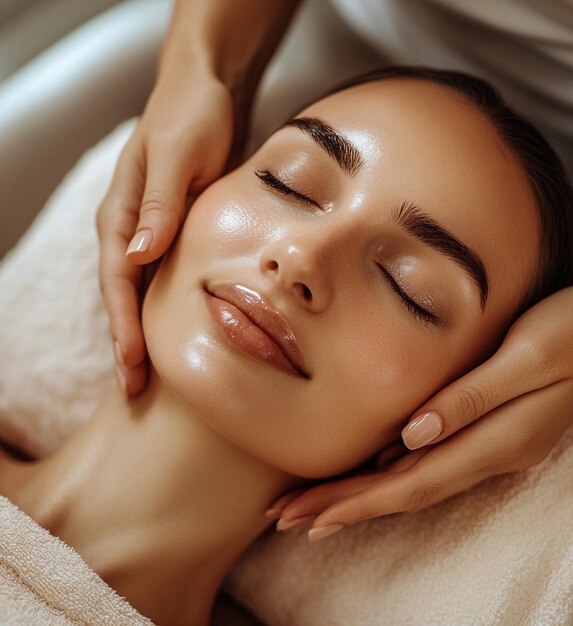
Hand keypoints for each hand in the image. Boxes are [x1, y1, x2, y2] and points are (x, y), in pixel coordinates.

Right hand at [96, 70, 236, 394]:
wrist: (207, 92)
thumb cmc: (192, 117)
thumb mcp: (178, 156)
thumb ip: (160, 205)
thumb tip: (138, 255)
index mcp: (122, 214)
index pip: (118, 281)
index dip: (123, 327)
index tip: (131, 367)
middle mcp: (131, 228)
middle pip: (123, 296)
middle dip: (126, 343)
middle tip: (134, 391)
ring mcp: (153, 231)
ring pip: (142, 293)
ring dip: (144, 333)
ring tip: (150, 375)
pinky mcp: (176, 231)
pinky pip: (165, 279)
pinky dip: (166, 310)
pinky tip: (176, 332)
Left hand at [267, 286, 572, 541]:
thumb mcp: (527, 358)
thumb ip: (470, 399)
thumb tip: (412, 435)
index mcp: (494, 440)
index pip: (411, 483)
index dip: (358, 502)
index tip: (310, 518)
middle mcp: (487, 454)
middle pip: (404, 491)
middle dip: (344, 506)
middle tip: (287, 518)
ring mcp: (489, 446)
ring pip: (412, 481)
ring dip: (361, 495)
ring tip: (313, 505)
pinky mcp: (487, 431)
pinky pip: (429, 462)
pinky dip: (389, 474)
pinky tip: (365, 474)